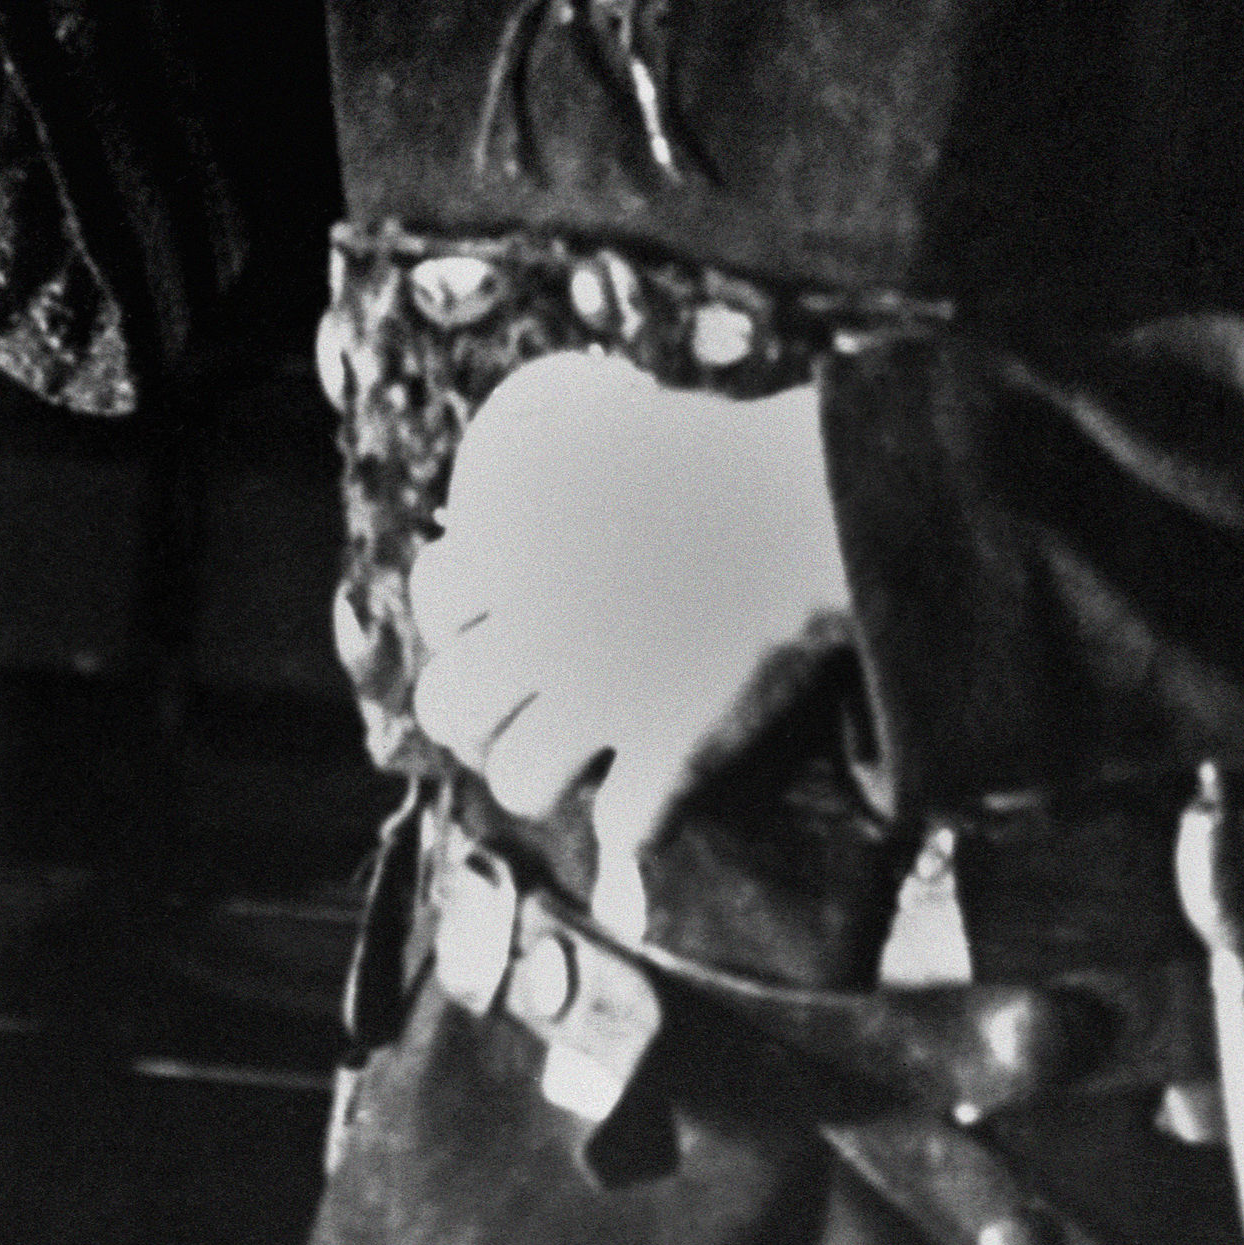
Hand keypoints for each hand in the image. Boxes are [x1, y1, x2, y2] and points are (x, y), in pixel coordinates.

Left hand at [407, 354, 851, 940]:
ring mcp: (597, 695)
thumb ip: (561, 450)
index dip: (450, 616)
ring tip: (562, 766)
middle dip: (472, 711)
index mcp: (509, 545)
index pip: (434, 600)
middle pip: (448, 705)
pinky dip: (632, 818)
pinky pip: (619, 823)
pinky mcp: (665, 749)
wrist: (809, 503)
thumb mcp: (611, 421)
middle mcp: (534, 626)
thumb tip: (530, 445)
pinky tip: (644, 798)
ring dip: (538, 774)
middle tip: (510, 702)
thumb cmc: (722, 452)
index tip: (479, 618)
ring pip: (516, 781)